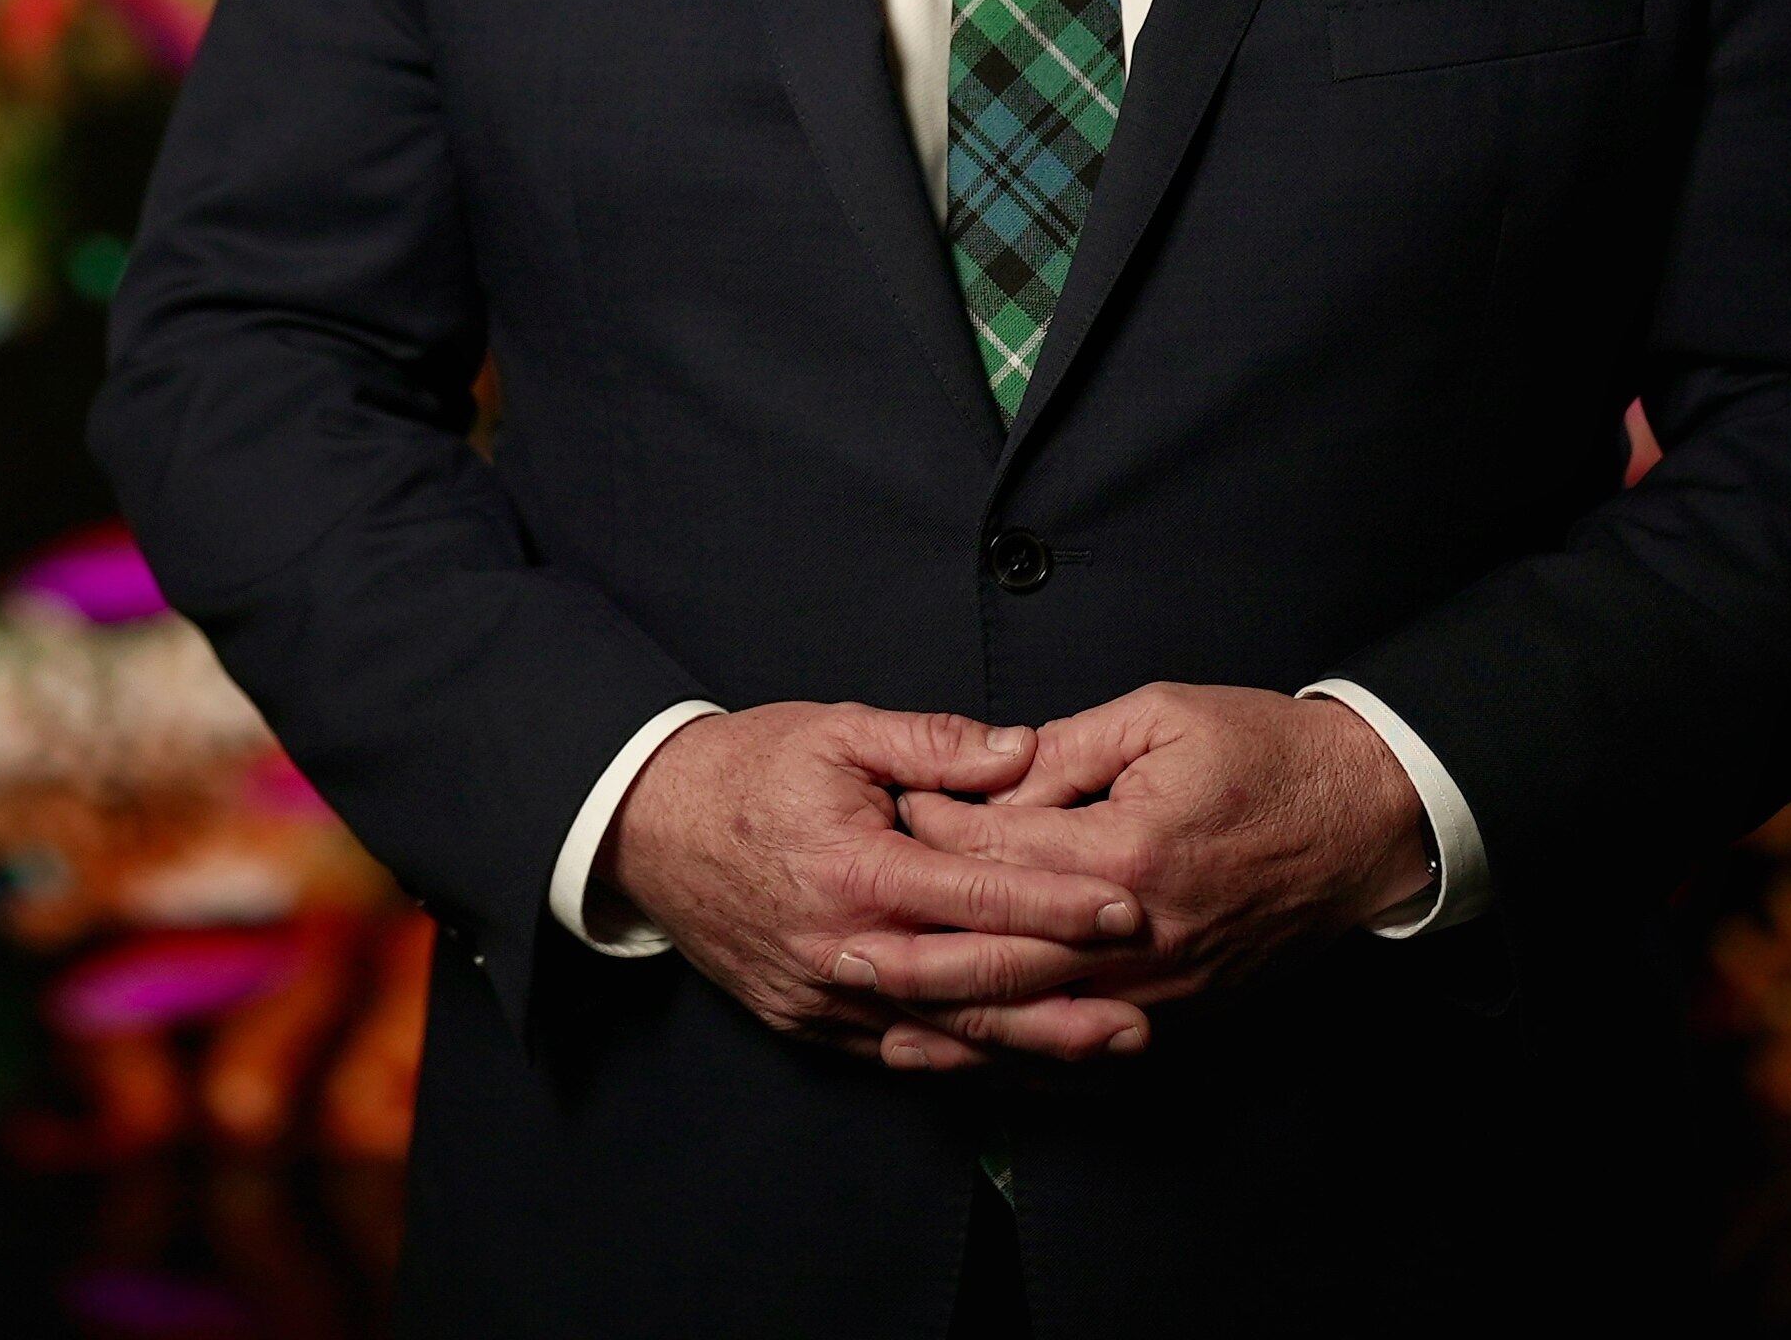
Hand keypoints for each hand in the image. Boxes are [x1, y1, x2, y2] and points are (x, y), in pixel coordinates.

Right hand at [590, 701, 1154, 1067]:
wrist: (645, 826)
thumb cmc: (746, 769)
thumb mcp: (837, 730)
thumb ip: (934, 742)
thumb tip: (1021, 752)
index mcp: (852, 866)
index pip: (977, 894)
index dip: (1058, 902)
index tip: (1128, 905)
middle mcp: (839, 944)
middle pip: (970, 983)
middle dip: (1063, 993)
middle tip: (1144, 997)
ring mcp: (820, 993)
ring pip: (941, 1032)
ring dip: (1028, 1044)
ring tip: (1106, 1042)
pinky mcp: (805, 1021)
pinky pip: (896, 1051)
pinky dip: (962, 1060)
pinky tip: (1019, 1060)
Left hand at [838, 684, 1430, 1056]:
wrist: (1369, 818)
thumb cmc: (1268, 752)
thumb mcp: (1160, 716)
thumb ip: (1065, 750)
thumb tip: (987, 773)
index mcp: (1128, 850)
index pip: (1000, 852)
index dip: (933, 830)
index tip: (881, 814)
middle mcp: (1141, 933)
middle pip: (1002, 951)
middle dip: (914, 948)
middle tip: (837, 938)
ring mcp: (1165, 981)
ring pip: (1037, 1011)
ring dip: (953, 1015)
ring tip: (874, 1009)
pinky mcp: (1184, 1005)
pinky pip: (1085, 1038)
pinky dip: (1020, 1049)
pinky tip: (968, 1050)